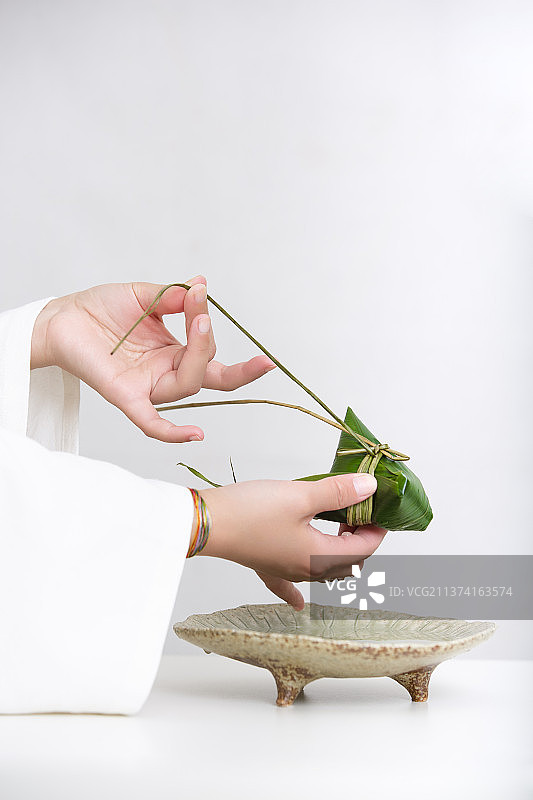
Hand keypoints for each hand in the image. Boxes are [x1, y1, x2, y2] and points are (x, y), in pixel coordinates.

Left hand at [31, 278, 274, 441]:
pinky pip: (152, 422)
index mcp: (173, 351)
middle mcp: (165, 372)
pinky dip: (173, 432)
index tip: (199, 289)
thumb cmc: (101, 309)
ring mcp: (147, 386)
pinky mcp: (126, 396)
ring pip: (187, 386)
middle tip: (208, 319)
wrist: (63, 317)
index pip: (207, 350)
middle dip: (223, 356)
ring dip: (197, 355)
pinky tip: (195, 435)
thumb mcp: (144, 295)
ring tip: (197, 320)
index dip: (208, 324)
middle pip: (208, 375)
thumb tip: (200, 286)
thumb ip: (173, 297)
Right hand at [198, 473, 386, 609]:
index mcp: (319, 558)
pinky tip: (299, 603)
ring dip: (338, 553)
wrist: (208, 523)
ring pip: (323, 570)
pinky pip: (287, 585)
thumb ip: (339, 493)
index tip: (380, 506)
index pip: (364, 549)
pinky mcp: (266, 565)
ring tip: (342, 530)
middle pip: (347, 562)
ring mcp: (285, 571)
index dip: (378, 528)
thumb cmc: (252, 512)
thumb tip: (369, 488)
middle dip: (361, 538)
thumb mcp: (302, 495)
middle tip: (362, 510)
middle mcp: (306, 571)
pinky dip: (296, 592)